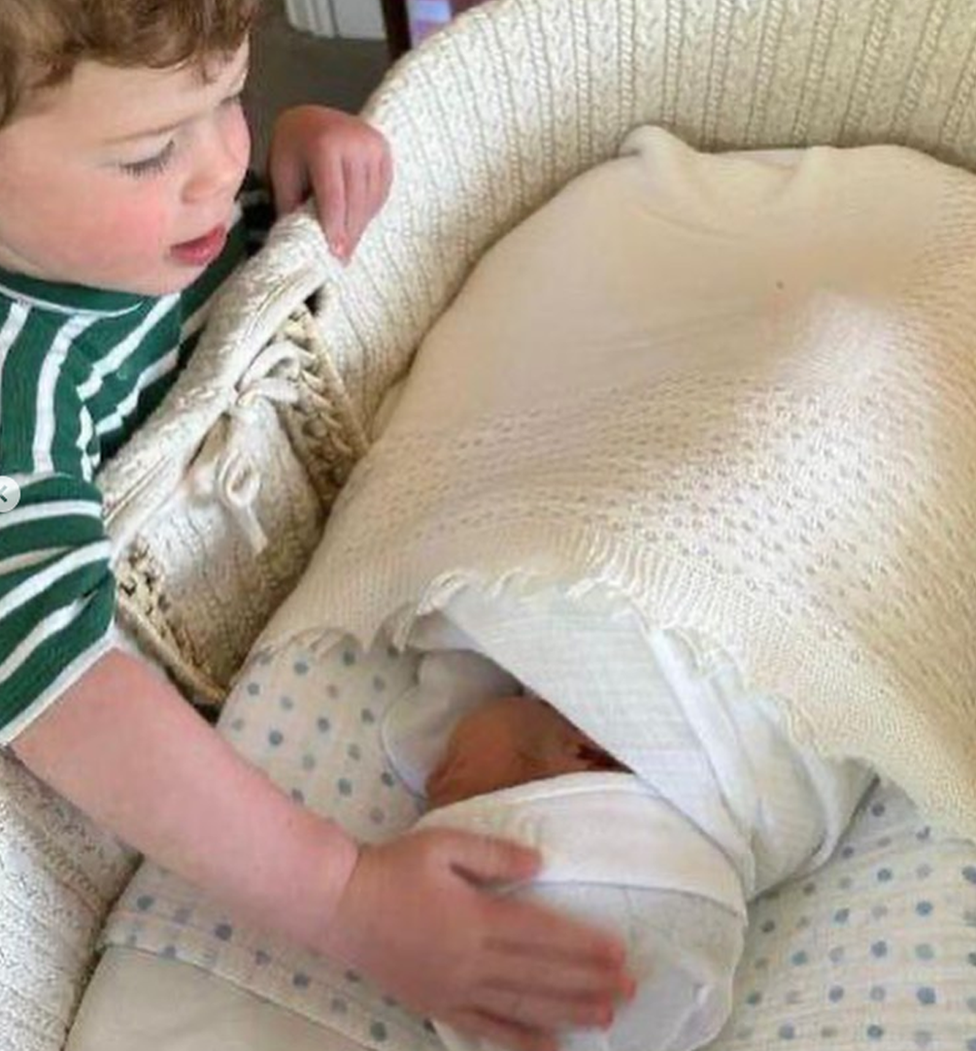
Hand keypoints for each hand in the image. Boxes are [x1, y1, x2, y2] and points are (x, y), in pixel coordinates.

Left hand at [269, 105, 391, 261]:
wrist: (311, 119)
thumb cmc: (293, 148)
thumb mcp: (282, 173)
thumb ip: (291, 205)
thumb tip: (305, 243)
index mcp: (324, 143)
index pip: (333, 196)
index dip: (335, 227)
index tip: (336, 253)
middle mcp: (354, 139)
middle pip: (356, 200)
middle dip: (349, 233)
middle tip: (342, 258)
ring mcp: (373, 144)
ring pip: (371, 199)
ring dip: (360, 224)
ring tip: (347, 242)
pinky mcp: (384, 151)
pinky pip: (381, 191)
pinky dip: (370, 209)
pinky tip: (356, 218)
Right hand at [321, 828, 632, 1050]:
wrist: (339, 905)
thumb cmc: (394, 868)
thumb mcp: (444, 845)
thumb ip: (495, 854)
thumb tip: (541, 864)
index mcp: (477, 917)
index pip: (543, 935)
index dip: (584, 945)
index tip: (620, 952)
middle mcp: (472, 960)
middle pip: (542, 974)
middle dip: (589, 982)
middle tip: (630, 989)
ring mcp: (456, 989)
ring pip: (522, 1006)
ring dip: (567, 1012)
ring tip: (606, 1018)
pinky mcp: (438, 1005)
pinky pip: (486, 1031)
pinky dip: (521, 1040)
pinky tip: (550, 1046)